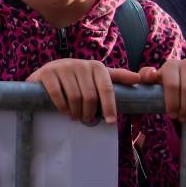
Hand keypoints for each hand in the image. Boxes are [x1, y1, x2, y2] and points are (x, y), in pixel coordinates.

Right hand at [27, 58, 153, 124]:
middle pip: (90, 96)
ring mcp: (62, 67)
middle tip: (86, 119)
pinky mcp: (47, 73)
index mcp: (96, 66)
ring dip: (75, 112)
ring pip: (74, 97)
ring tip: (75, 116)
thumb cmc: (78, 78)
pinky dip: (62, 107)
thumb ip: (118, 77)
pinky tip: (64, 111)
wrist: (49, 72)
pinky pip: (58, 94)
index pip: (106, 89)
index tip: (110, 122)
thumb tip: (138, 79)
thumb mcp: (98, 77)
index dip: (109, 107)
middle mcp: (80, 64)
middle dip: (89, 113)